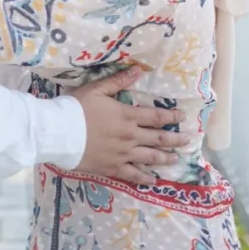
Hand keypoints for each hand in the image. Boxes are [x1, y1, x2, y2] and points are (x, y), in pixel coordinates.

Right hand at [68, 67, 189, 183]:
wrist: (60, 133)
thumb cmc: (77, 108)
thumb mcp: (96, 89)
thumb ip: (118, 81)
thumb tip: (137, 70)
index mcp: (127, 116)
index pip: (155, 117)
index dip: (171, 117)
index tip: (182, 117)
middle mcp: (130, 137)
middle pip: (158, 139)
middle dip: (175, 139)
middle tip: (188, 140)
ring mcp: (123, 154)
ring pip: (150, 158)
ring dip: (165, 158)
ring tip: (176, 159)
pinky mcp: (113, 168)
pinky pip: (133, 175)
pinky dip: (145, 178)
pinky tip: (153, 180)